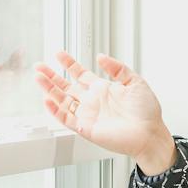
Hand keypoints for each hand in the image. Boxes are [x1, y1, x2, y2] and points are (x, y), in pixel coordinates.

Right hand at [35, 51, 176, 171]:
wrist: (150, 134)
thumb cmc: (147, 112)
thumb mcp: (135, 82)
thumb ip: (118, 68)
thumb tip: (101, 56)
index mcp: (103, 89)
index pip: (80, 74)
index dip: (69, 64)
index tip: (59, 54)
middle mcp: (93, 101)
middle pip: (66, 87)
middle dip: (51, 76)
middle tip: (38, 66)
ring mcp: (88, 115)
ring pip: (62, 101)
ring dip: (50, 90)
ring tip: (38, 78)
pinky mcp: (86, 128)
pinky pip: (66, 118)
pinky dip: (55, 110)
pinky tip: (47, 100)